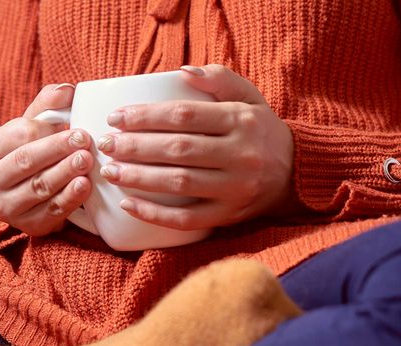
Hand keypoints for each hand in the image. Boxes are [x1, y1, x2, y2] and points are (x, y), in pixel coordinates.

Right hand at [0, 84, 93, 235]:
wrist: (26, 192)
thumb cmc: (30, 152)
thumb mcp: (32, 126)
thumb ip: (48, 105)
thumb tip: (67, 90)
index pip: (19, 136)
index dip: (48, 130)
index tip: (74, 126)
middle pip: (27, 161)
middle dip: (58, 149)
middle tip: (84, 140)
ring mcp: (5, 206)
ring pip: (39, 186)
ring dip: (65, 172)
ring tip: (86, 160)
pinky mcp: (27, 225)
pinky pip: (52, 210)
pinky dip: (70, 197)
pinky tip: (85, 185)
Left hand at [97, 64, 293, 229]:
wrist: (295, 172)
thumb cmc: (262, 131)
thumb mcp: (250, 98)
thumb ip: (220, 79)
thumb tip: (181, 71)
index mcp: (241, 121)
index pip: (185, 116)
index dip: (146, 116)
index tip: (116, 117)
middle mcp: (240, 155)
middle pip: (178, 150)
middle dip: (135, 146)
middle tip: (104, 144)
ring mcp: (235, 189)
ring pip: (179, 184)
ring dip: (139, 178)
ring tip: (109, 171)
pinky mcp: (229, 215)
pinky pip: (187, 220)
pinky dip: (155, 215)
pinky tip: (128, 205)